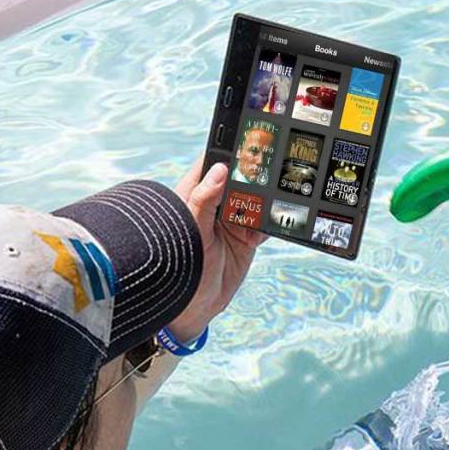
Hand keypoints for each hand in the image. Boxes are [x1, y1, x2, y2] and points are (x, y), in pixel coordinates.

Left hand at [169, 157, 266, 340]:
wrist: (194, 307)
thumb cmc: (180, 267)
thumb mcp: (191, 230)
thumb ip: (204, 199)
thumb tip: (220, 170)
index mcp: (195, 194)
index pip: (213, 162)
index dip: (229, 151)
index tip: (248, 142)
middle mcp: (215, 204)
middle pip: (240, 178)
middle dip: (254, 178)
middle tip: (264, 177)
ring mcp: (232, 220)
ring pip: (255, 200)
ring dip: (263, 204)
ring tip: (259, 211)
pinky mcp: (247, 237)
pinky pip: (265, 223)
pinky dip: (268, 225)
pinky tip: (260, 232)